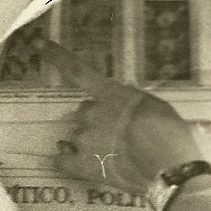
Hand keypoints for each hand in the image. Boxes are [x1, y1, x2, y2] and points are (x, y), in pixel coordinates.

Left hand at [40, 40, 201, 193]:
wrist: (168, 163)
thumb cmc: (169, 132)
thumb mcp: (155, 106)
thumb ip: (133, 103)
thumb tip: (125, 106)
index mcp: (110, 94)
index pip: (77, 71)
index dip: (58, 57)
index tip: (41, 44)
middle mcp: (91, 114)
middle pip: (84, 112)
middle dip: (96, 120)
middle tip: (117, 132)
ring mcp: (84, 140)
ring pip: (77, 137)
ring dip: (90, 142)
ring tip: (112, 154)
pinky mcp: (84, 166)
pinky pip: (63, 162)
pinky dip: (68, 161)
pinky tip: (81, 164)